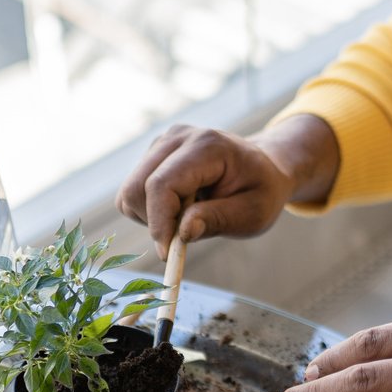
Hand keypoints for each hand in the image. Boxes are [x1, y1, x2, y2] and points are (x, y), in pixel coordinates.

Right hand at [115, 117, 337, 258]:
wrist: (261, 169)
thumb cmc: (260, 191)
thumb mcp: (252, 213)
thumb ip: (218, 220)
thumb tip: (182, 234)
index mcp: (207, 146)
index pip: (162, 184)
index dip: (159, 222)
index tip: (168, 254)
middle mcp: (178, 137)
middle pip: (137, 188)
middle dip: (156, 221)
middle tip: (188, 232)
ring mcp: (162, 144)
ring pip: (130, 193)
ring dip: (154, 217)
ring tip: (191, 213)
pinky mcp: (153, 155)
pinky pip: (133, 194)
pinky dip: (150, 211)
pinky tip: (181, 206)